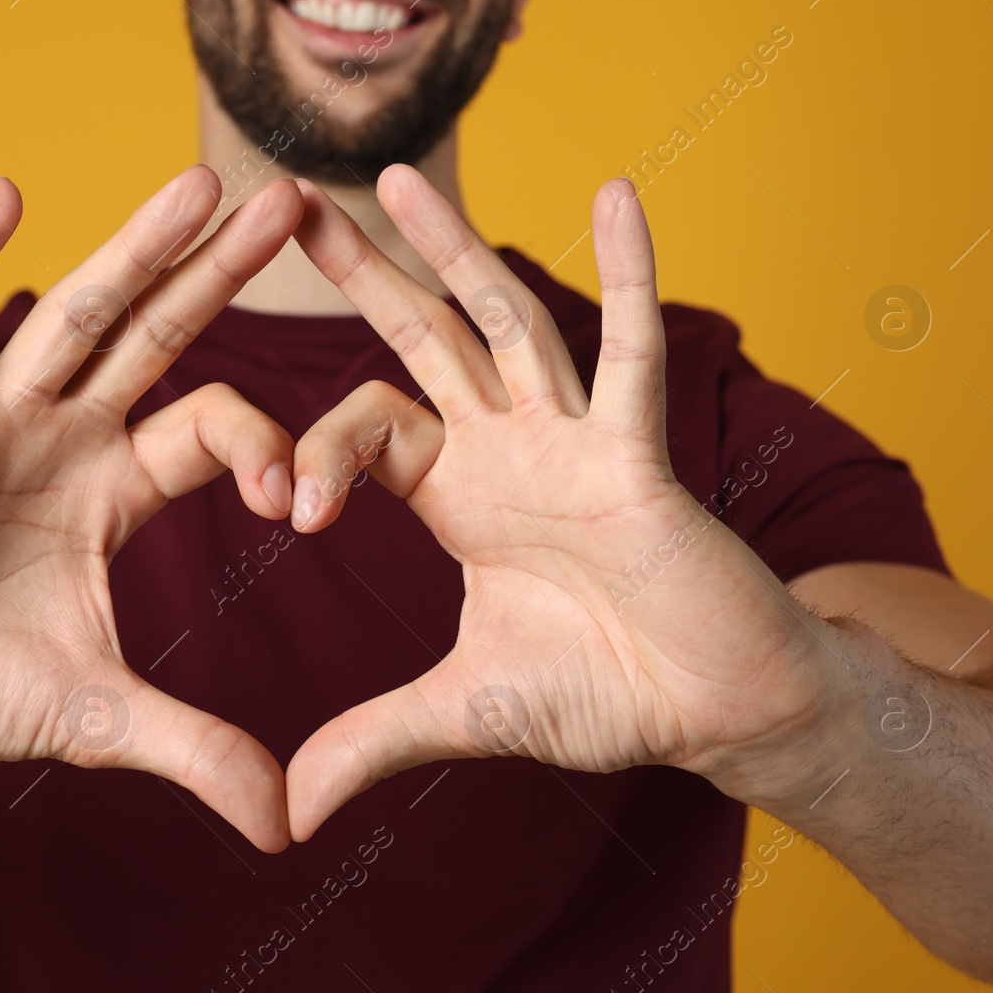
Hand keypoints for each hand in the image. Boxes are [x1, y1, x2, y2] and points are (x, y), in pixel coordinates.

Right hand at [0, 168, 303, 851]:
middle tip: (293, 202)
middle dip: (221, 274)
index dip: (262, 440)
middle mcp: (64, 436)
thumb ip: (196, 752)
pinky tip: (5, 195)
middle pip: (158, 336)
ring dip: (136, 247)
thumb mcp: (100, 721)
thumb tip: (289, 829)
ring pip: (74, 314)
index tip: (299, 493)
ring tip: (203, 183)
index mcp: (115, 488)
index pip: (209, 425)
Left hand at [282, 166, 839, 839]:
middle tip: (290, 203)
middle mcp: (508, 450)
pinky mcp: (641, 455)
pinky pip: (633, 353)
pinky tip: (618, 193)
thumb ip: (370, 742)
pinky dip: (631, 274)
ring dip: (453, 249)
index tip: (284, 515)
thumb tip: (281, 815)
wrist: (710, 713)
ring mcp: (573, 441)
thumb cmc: (602, 695)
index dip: (315, 456)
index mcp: (458, 496)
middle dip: (361, 276)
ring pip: (505, 321)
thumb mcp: (462, 712)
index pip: (366, 430)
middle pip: (420, 341)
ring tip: (395, 177)